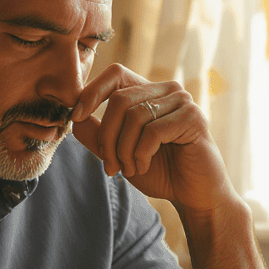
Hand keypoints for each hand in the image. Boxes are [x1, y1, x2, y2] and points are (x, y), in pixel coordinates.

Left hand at [70, 64, 234, 213]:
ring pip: (134, 116)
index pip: (115, 74)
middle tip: (110, 166)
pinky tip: (145, 166)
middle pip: (120, 100)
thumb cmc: (158, 171)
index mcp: (149, 92)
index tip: (76, 116)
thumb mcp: (118, 153)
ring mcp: (183, 101)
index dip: (92, 91)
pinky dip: (141, 154)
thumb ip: (96, 134)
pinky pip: (152, 132)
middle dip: (107, 137)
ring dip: (124, 151)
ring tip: (130, 169)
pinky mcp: (193, 118)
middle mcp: (167, 90)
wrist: (191, 194)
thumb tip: (75, 116)